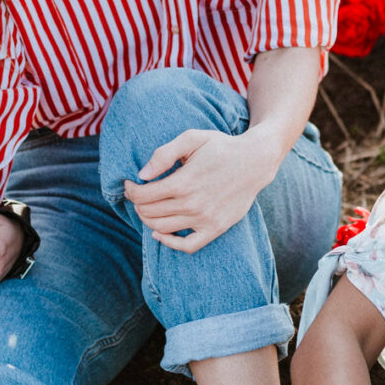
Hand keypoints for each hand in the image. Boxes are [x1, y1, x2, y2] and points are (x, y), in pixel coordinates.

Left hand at [123, 129, 276, 252]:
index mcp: (184, 182)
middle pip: (149, 212)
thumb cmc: (221, 147)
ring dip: (147, 219)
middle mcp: (192, 204)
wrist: (255, 162)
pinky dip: (169, 243)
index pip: (143, 195)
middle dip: (137, 204)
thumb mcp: (192, 138)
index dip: (130, 190)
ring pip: (162, 228)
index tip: (130, 184)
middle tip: (138, 194)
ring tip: (147, 208)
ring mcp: (204, 219)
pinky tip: (160, 234)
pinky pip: (187, 246)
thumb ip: (164, 154)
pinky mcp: (215, 228)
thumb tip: (142, 175)